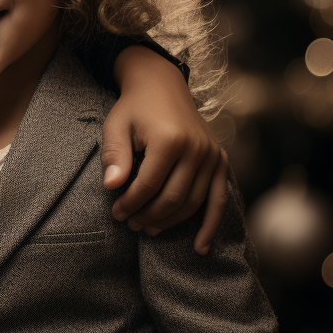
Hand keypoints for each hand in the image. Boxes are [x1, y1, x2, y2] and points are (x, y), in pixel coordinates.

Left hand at [102, 45, 227, 254]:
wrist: (161, 85)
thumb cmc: (134, 108)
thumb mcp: (116, 126)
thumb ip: (114, 156)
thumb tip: (112, 187)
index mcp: (170, 140)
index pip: (149, 185)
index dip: (130, 204)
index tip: (116, 213)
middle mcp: (197, 149)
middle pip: (173, 199)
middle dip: (149, 216)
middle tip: (130, 224)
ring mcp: (212, 156)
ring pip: (193, 203)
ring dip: (171, 222)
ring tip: (148, 228)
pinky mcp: (220, 160)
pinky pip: (219, 198)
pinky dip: (210, 224)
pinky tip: (200, 247)